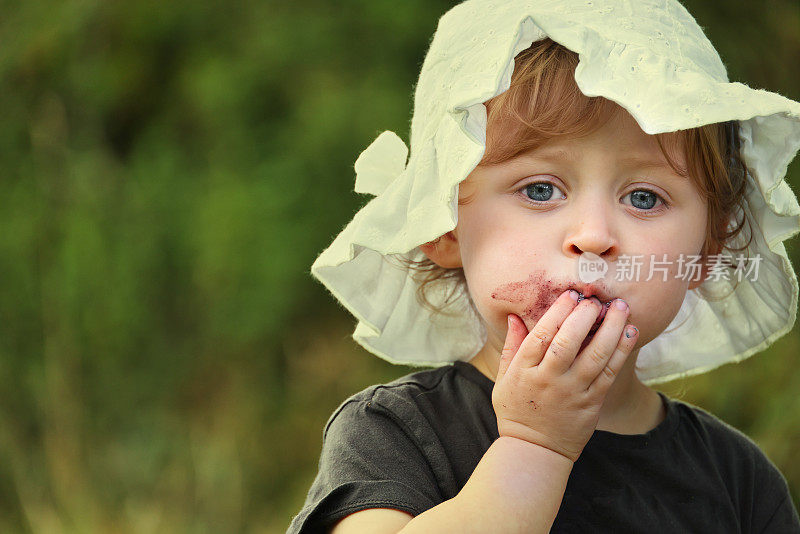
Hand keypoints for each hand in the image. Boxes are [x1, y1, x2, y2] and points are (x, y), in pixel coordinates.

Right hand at [491, 289, 638, 461]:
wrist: (535, 450)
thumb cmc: (517, 410)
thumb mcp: (504, 378)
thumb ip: (511, 346)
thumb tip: (515, 316)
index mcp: (524, 370)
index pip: (542, 335)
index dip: (558, 311)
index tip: (571, 294)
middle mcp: (549, 380)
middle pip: (568, 342)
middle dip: (584, 316)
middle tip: (596, 298)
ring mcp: (572, 392)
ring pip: (595, 355)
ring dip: (611, 328)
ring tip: (621, 307)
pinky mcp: (592, 403)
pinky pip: (609, 373)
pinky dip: (622, 351)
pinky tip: (630, 333)